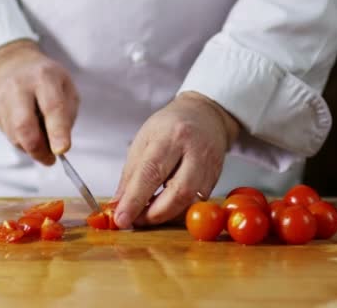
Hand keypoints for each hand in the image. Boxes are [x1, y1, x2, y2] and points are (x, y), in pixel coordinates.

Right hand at [0, 39, 78, 164]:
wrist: (11, 64)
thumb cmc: (46, 79)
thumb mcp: (66, 87)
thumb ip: (67, 115)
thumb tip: (59, 146)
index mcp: (44, 77)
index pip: (52, 107)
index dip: (58, 132)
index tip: (62, 150)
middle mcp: (19, 86)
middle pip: (24, 125)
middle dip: (38, 149)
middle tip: (50, 159)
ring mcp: (2, 99)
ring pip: (15, 136)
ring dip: (31, 148)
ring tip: (44, 143)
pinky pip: (9, 136)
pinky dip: (23, 142)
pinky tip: (30, 133)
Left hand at [113, 91, 239, 227]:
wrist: (205, 115)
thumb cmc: (170, 126)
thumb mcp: (144, 140)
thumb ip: (131, 174)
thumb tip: (119, 205)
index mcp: (171, 136)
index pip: (151, 172)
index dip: (135, 200)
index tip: (122, 218)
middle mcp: (195, 150)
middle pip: (178, 192)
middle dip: (155, 214)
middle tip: (136, 220)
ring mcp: (210, 165)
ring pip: (190, 201)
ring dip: (166, 215)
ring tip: (148, 213)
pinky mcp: (217, 178)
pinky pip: (197, 202)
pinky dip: (178, 210)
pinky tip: (165, 206)